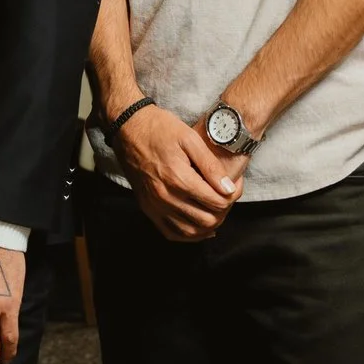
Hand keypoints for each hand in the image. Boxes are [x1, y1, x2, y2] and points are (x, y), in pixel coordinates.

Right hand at [115, 104, 242, 241]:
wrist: (128, 128)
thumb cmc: (159, 128)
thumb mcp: (190, 138)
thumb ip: (210, 165)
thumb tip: (228, 188)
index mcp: (179, 179)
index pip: (217, 202)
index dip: (233, 195)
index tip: (235, 184)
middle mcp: (166, 197)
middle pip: (207, 220)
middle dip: (223, 210)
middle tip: (226, 196)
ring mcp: (155, 205)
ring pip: (190, 232)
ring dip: (208, 226)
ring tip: (216, 211)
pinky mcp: (147, 208)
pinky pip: (170, 233)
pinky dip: (188, 235)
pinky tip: (199, 228)